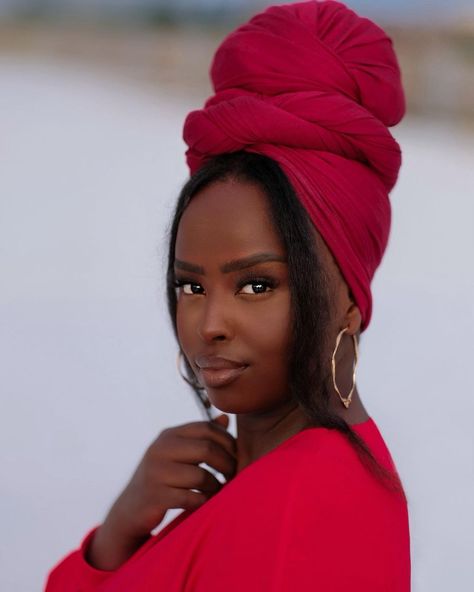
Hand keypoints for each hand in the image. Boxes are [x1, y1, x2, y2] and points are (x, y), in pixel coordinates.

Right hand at [87, 414, 236, 569]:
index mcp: (168, 436)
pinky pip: (191, 497)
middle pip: (206, 449)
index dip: (227, 440)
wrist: (131, 509)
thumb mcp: (178, 452)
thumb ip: (201, 437)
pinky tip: (204, 502)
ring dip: (216, 486)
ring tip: (218, 490)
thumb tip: (225, 418)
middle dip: (227, 463)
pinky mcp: (156, 497)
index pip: (206, 428)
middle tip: (233, 475)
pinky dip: (203, 501)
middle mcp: (160, 450)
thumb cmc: (163, 477)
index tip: (236, 455)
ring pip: (201, 476)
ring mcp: (156, 473)